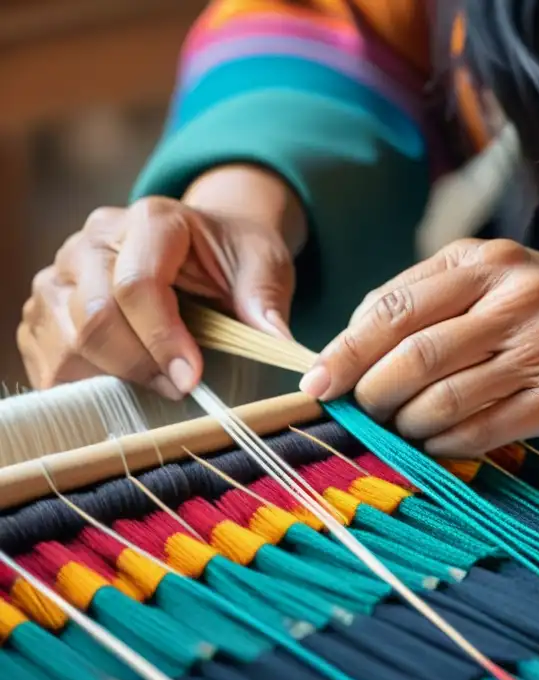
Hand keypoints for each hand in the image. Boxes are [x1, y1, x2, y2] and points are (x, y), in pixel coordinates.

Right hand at [18, 165, 303, 397]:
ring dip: (109, 376)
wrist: (204, 244)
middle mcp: (96, 238)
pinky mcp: (49, 302)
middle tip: (180, 388)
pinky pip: (47, 353)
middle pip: (94, 315)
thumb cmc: (234, 256)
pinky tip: (121, 383)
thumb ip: (266, 302)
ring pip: (63, 339)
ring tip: (156, 384)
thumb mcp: (264, 266)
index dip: (161, 339)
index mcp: (152, 220)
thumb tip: (280, 347)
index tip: (191, 379)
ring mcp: (64, 269)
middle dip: (138, 364)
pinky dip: (81, 380)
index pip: (137, 284)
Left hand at [300, 239, 538, 456]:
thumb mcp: (497, 278)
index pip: (393, 307)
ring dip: (407, 424)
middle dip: (371, 392)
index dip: (345, 349)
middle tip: (362, 411)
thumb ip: (430, 297)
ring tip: (403, 429)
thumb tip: (351, 341)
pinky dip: (447, 443)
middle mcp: (512, 298)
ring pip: (443, 398)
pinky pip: (482, 428)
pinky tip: (439, 444)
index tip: (316, 382)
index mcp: (485, 263)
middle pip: (412, 355)